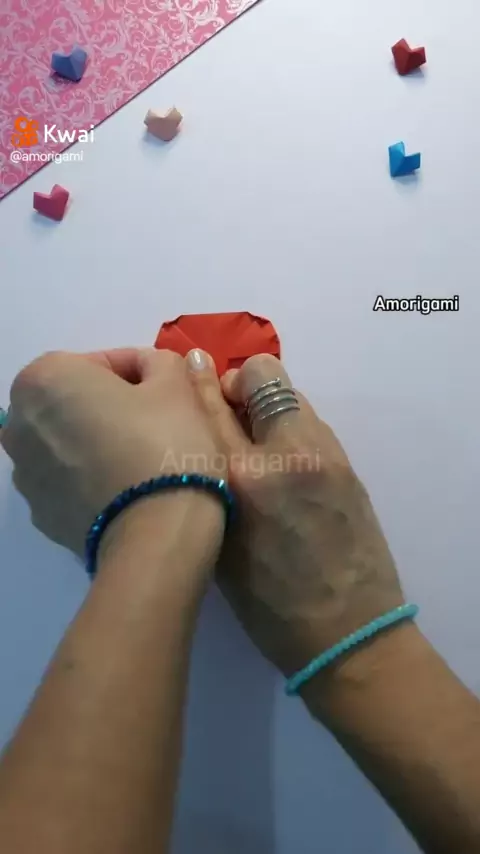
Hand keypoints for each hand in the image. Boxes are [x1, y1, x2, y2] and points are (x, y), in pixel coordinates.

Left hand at [1, 348, 226, 560]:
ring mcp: (24, 473)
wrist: (158, 535)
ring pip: (70, 441)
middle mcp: (19, 423)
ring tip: (145, 456)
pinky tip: (130, 487)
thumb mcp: (177, 383)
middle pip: (77, 400)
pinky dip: (93, 476)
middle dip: (113, 404)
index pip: (101, 361)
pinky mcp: (41, 514)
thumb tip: (150, 369)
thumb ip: (159, 362)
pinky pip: (70, 480)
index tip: (170, 388)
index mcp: (43, 378)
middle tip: (159, 419)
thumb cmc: (166, 443)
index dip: (142, 371)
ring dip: (100, 440)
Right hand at [189, 353, 404, 676]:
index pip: (212, 408)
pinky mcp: (347, 463)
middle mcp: (285, 454)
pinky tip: (284, 461)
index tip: (190, 364)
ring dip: (268, 404)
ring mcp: (324, 455)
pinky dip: (290, 426)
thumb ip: (207, 486)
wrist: (349, 632)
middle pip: (262, 376)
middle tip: (231, 414)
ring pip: (291, 395)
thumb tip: (197, 442)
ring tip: (257, 441)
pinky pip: (310, 423)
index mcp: (240, 482)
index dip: (199, 381)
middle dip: (241, 384)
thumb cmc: (269, 607)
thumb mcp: (221, 546)